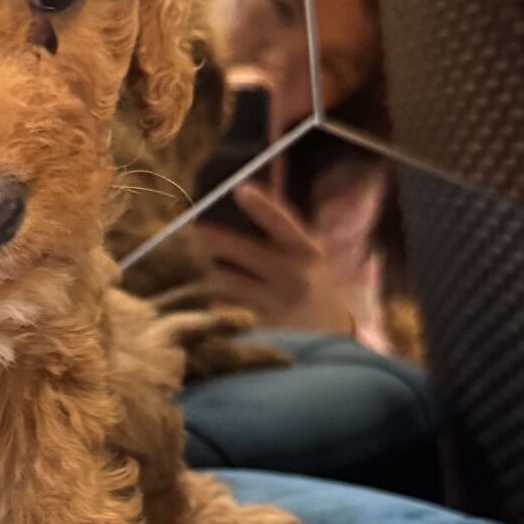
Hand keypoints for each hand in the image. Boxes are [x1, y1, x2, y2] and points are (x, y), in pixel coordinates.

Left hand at [192, 182, 359, 335]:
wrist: (329, 335)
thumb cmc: (312, 286)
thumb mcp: (308, 257)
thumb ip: (283, 236)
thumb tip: (245, 201)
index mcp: (307, 251)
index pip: (282, 222)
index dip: (260, 205)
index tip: (238, 188)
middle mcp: (294, 275)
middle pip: (244, 250)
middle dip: (213, 238)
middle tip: (194, 230)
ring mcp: (278, 302)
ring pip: (228, 280)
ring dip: (209, 270)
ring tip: (199, 264)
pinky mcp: (263, 325)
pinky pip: (227, 307)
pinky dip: (215, 299)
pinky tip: (208, 295)